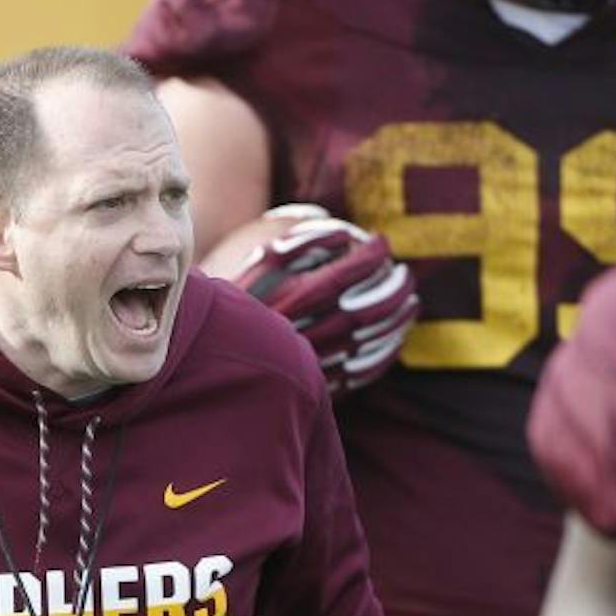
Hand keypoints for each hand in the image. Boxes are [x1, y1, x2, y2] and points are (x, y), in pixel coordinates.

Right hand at [232, 205, 419, 394]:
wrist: (205, 350)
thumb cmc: (235, 300)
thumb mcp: (259, 263)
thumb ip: (299, 243)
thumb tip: (341, 230)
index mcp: (289, 298)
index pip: (344, 273)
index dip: (369, 255)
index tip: (381, 240)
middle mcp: (303, 331)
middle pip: (364, 310)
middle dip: (392, 290)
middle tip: (406, 274)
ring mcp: (310, 362)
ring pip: (367, 342)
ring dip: (395, 321)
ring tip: (410, 302)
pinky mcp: (313, 385)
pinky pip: (358, 372)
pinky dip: (383, 354)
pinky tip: (393, 338)